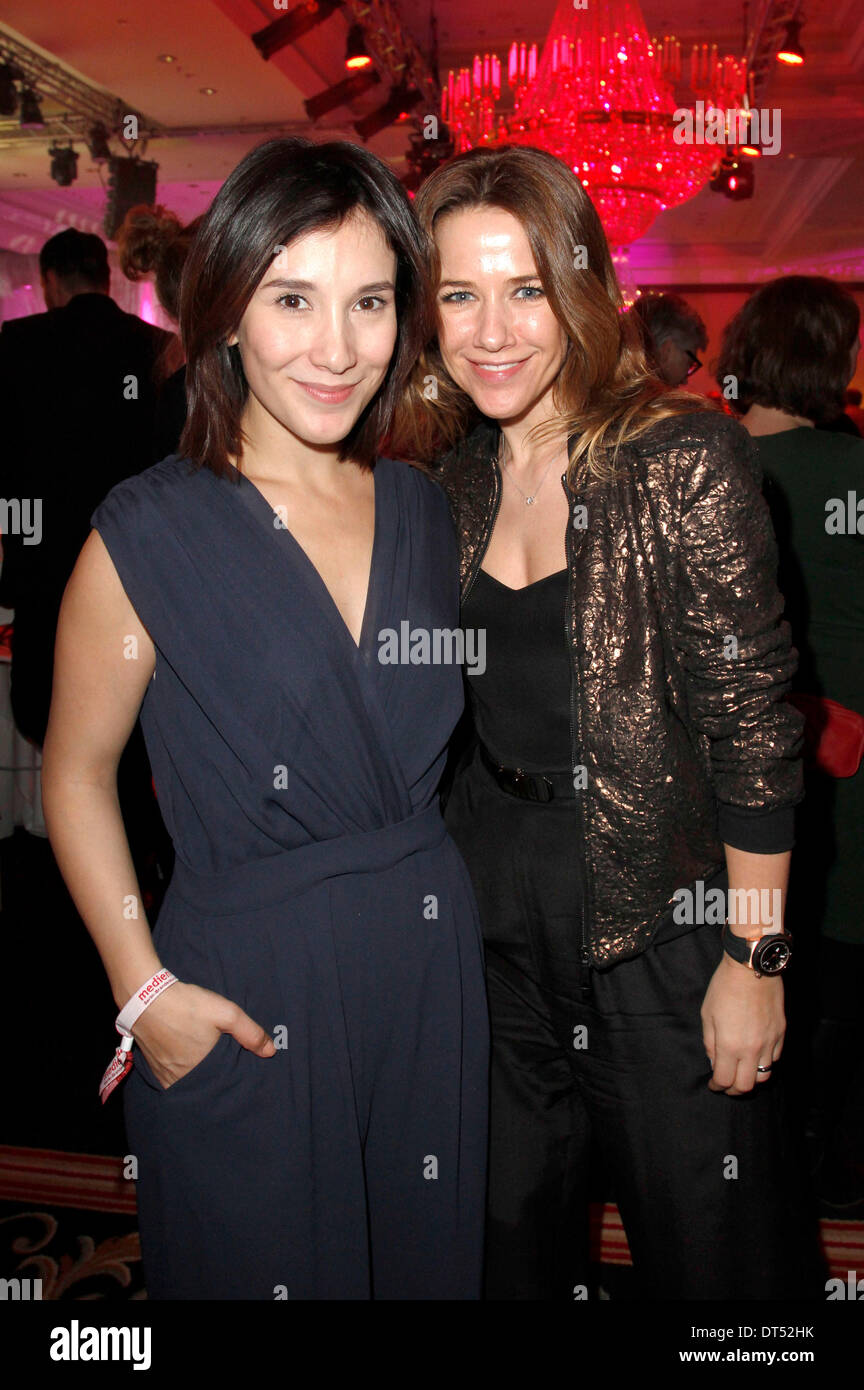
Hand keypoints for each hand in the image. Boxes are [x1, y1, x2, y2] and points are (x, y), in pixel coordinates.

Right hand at [130, 980, 275, 1090]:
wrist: (145, 996)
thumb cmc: (186, 1005)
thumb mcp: (225, 1013)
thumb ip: (250, 1032)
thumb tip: (270, 1051)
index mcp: (200, 1072)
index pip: (223, 1085)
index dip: (232, 1077)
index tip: (238, 1067)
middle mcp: (181, 1080)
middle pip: (205, 1084)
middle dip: (216, 1076)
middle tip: (223, 1060)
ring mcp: (165, 1076)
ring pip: (189, 1081)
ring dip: (199, 1072)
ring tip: (206, 1056)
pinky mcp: (154, 1069)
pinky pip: (174, 1076)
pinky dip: (183, 1069)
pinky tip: (188, 1054)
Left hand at [701, 953, 784, 1094]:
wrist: (752, 968)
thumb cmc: (724, 988)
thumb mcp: (708, 1014)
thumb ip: (710, 1043)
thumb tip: (714, 1062)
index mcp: (730, 1045)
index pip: (725, 1080)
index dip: (717, 1087)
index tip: (713, 1085)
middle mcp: (752, 1049)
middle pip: (747, 1086)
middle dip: (734, 1090)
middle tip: (727, 1085)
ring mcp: (769, 1042)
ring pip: (765, 1076)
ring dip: (752, 1079)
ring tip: (743, 1073)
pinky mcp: (781, 1034)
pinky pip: (775, 1059)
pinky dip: (765, 1064)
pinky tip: (756, 1057)